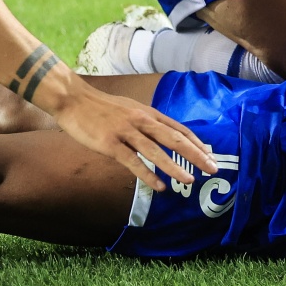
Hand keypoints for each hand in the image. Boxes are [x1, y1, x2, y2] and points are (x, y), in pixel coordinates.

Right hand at [52, 79, 216, 192]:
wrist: (73, 99)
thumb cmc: (101, 107)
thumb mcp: (130, 108)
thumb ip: (147, 121)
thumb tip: (165, 133)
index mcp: (148, 113)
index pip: (179, 129)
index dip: (196, 143)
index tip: (210, 156)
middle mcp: (141, 120)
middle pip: (174, 139)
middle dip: (196, 155)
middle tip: (213, 169)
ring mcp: (126, 132)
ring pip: (156, 151)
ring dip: (175, 167)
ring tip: (190, 181)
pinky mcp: (110, 143)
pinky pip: (132, 161)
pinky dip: (147, 174)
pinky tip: (159, 186)